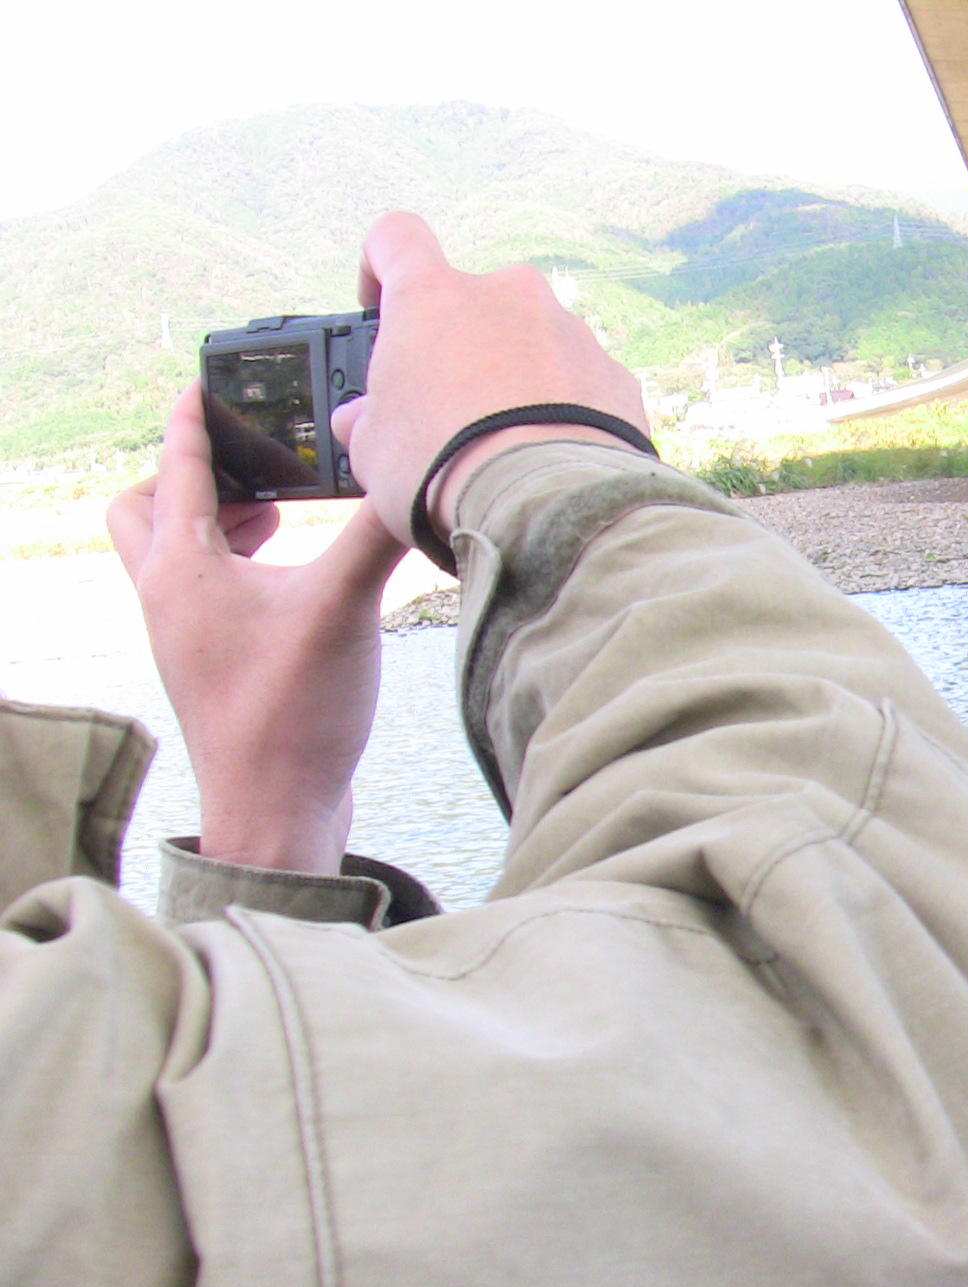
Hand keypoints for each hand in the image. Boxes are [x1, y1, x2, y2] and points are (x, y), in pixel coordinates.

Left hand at [108, 384, 406, 874]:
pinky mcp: (210, 667)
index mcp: (181, 568)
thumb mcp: (343, 606)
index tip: (205, 382)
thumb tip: (412, 477)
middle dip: (187, 478)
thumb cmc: (291, 714)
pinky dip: (234, 569)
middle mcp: (168, 596)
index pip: (175, 465)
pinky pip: (202, 594)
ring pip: (171, 555)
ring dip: (215, 525)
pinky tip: (292, 583)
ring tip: (278, 518)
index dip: (192, 416)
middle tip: (250, 471)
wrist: (275, 812)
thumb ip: (375, 533)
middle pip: (144, 510)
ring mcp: (184, 636)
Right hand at [331, 212, 649, 548]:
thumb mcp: (373, 451)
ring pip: (534, 343)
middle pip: (475, 302)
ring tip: (510, 445)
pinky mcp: (615, 375)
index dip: (381, 265)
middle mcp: (508, 295)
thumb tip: (360, 420)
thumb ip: (366, 421)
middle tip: (453, 408)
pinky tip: (555, 457)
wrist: (546, 505)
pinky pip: (582, 383)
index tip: (381, 304)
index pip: (396, 238)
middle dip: (463, 346)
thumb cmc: (443, 468)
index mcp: (434, 296)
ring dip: (519, 380)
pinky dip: (568, 410)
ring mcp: (570, 330)